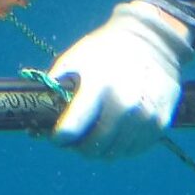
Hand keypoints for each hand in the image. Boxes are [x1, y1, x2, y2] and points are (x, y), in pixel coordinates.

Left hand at [48, 0, 194, 160]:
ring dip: (101, 150)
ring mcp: (144, 115)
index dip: (60, 138)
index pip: (72, 129)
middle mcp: (123, 103)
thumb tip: (35, 118)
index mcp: (98, 86)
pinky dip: (122, 147)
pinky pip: (134, 150)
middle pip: (93, 147)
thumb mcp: (75, 59)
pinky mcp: (160, 123)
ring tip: (95, 137)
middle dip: (79, 147)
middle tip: (75, 141)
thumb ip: (56, 86)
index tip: (57, 137)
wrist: (152, 41)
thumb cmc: (105, 50)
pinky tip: (116, 134)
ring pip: (114, 153)